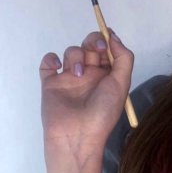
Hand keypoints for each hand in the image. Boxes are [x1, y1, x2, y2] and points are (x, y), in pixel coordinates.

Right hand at [39, 28, 133, 161]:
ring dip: (76, 57)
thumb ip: (123, 58)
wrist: (77, 136)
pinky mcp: (51, 83)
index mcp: (107, 74)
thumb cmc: (103, 111)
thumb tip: (113, 37)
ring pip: (71, 52)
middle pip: (89, 46)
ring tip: (79, 75)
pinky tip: (58, 68)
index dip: (107, 40)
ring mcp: (69, 77)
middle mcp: (90, 74)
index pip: (107, 49)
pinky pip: (48, 63)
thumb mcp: (122, 83)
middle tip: (95, 50)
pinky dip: (51, 59)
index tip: (106, 37)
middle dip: (92, 42)